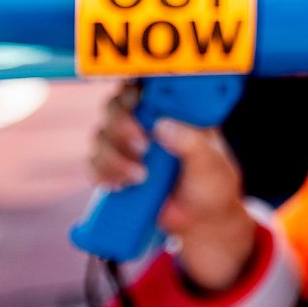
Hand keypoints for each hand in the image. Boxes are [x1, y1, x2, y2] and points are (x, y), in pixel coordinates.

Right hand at [88, 84, 257, 290]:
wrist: (201, 222)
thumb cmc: (212, 184)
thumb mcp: (211, 163)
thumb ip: (193, 144)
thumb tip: (163, 126)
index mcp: (172, 110)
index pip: (145, 85)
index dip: (133, 85)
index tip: (136, 98)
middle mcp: (145, 122)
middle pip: (115, 106)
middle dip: (121, 125)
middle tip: (142, 146)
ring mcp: (127, 146)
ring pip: (100, 136)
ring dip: (114, 157)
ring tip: (141, 177)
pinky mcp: (115, 171)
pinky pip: (94, 166)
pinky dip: (104, 175)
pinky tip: (122, 186)